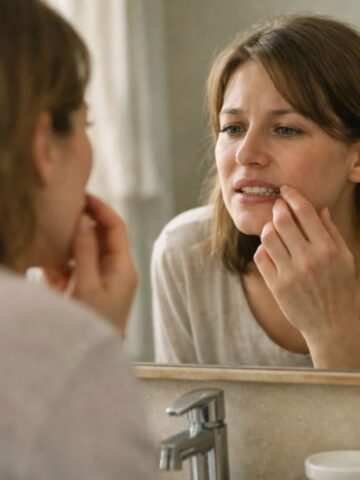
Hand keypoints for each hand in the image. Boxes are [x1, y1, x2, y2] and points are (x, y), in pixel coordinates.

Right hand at [44, 194, 137, 334]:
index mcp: (124, 267)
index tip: (81, 195)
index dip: (100, 208)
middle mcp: (117, 271)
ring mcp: (104, 281)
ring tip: (49, 252)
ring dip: (66, 251)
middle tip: (58, 218)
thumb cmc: (94, 325)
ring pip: (85, 254)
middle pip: (100, 238)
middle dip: (78, 229)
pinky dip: (63, 269)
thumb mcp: (87, 285)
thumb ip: (85, 251)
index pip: (116, 227)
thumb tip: (84, 220)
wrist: (93, 361)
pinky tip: (48, 272)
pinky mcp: (91, 291)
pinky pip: (77, 271)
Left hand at [253, 185, 359, 367]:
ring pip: (268, 237)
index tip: (286, 190)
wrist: (332, 325)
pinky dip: (263, 248)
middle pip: (282, 221)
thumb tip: (320, 208)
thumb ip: (331, 232)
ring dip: (268, 227)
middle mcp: (308, 259)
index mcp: (327, 249)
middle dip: (277, 207)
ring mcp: (290, 273)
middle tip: (277, 205)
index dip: (293, 196)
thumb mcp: (345, 258)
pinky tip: (270, 249)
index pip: (305, 212)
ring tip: (273, 228)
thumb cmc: (341, 288)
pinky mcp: (276, 286)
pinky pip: (261, 257)